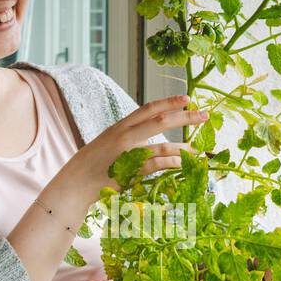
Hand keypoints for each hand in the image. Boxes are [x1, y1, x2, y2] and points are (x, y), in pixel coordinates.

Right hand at [70, 94, 208, 191]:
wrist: (76, 182)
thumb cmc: (94, 164)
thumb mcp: (110, 143)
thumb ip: (129, 137)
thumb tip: (149, 134)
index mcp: (121, 126)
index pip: (148, 108)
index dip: (169, 102)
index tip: (187, 99)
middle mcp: (125, 135)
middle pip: (161, 121)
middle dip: (185, 117)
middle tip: (205, 116)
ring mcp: (128, 153)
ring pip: (163, 145)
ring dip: (185, 148)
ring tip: (200, 150)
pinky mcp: (130, 171)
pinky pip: (157, 165)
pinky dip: (172, 163)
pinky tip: (184, 164)